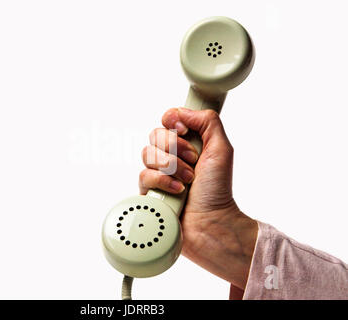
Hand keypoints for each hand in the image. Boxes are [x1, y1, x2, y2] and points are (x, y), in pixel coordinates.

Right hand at [139, 108, 257, 288]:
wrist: (210, 222)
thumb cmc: (218, 190)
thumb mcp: (221, 149)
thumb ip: (207, 122)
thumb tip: (182, 112)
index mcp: (187, 143)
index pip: (167, 119)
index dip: (173, 122)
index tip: (185, 132)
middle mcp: (171, 155)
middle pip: (155, 134)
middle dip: (175, 148)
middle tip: (193, 162)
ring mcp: (158, 173)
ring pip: (146, 153)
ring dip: (171, 167)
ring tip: (187, 180)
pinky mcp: (148, 190)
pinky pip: (143, 175)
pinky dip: (162, 181)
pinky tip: (177, 190)